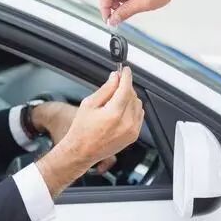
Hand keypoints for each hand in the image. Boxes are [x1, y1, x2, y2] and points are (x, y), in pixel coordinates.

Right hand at [36, 67, 143, 197]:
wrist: (82, 151)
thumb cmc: (82, 129)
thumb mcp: (89, 104)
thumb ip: (105, 89)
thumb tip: (115, 77)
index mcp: (114, 113)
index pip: (126, 87)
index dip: (126, 76)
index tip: (125, 70)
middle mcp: (126, 122)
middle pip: (133, 95)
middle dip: (125, 87)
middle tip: (115, 84)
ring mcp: (132, 130)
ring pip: (138, 104)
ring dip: (129, 98)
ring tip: (114, 101)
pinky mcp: (134, 135)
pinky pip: (139, 115)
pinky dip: (132, 109)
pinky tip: (120, 111)